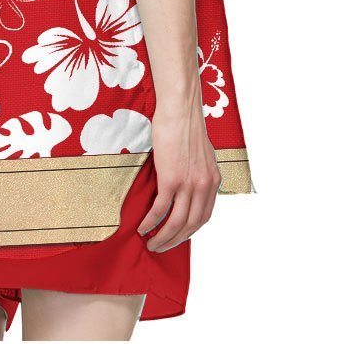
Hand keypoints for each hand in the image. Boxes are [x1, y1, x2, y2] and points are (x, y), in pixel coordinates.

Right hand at [137, 89, 220, 252]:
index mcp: (213, 180)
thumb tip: (189, 181)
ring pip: (176, 222)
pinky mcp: (171, 179)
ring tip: (151, 244)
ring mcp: (188, 184)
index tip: (176, 237)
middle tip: (161, 247)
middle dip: (175, 241)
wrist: (180, 108)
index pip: (204, 216)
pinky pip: (161, 209)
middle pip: (191, 225)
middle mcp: (204, 186)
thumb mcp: (201, 153)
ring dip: (162, 238)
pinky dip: (151, 222)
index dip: (189, 231)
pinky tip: (142, 227)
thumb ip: (199, 170)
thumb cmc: (186, 124)